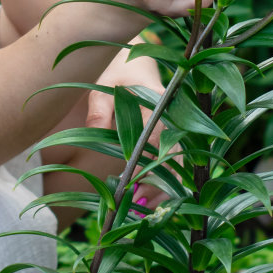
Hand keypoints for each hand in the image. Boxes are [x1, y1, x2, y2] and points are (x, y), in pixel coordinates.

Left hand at [86, 48, 170, 210]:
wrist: (135, 65)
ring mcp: (175, 128)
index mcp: (155, 102)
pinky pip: (173, 163)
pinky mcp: (172, 138)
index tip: (131, 181)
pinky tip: (148, 199)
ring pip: (178, 163)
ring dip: (164, 187)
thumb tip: (94, 128)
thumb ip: (98, 108)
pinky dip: (164, 182)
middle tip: (137, 202)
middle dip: (159, 182)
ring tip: (142, 207)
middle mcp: (171, 117)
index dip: (145, 161)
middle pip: (174, 155)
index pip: (156, 135)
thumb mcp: (102, 88)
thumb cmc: (117, 77)